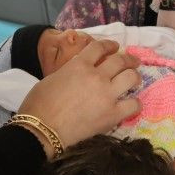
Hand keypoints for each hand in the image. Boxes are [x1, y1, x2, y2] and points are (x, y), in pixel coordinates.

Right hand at [19, 39, 139, 148]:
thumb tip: (79, 72)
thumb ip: (70, 71)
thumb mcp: (53, 77)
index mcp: (79, 64)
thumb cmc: (39, 103)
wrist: (42, 129)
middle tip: (132, 61)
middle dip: (128, 59)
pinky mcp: (112, 114)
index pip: (99, 47)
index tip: (114, 46)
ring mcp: (107, 95)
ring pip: (131, 77)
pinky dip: (135, 103)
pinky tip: (132, 103)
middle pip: (120, 60)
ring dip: (134, 76)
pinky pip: (133, 104)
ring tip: (134, 79)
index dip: (109, 45)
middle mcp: (97, 76)